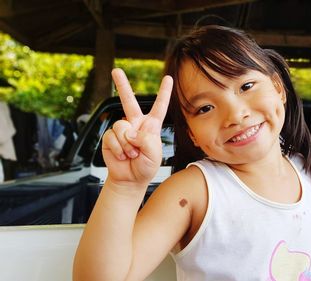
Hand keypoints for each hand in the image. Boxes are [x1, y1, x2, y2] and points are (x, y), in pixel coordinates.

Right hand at [102, 68, 172, 187]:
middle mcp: (136, 124)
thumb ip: (146, 140)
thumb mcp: (154, 154)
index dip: (164, 93)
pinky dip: (119, 149)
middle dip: (122, 85)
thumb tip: (130, 132)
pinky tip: (122, 155)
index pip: (159, 107)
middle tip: (116, 71)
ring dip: (127, 145)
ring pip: (121, 126)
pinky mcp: (110, 137)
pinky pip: (112, 137)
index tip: (168, 78)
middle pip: (128, 101)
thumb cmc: (145, 167)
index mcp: (151, 126)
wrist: (130, 179)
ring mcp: (122, 130)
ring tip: (132, 154)